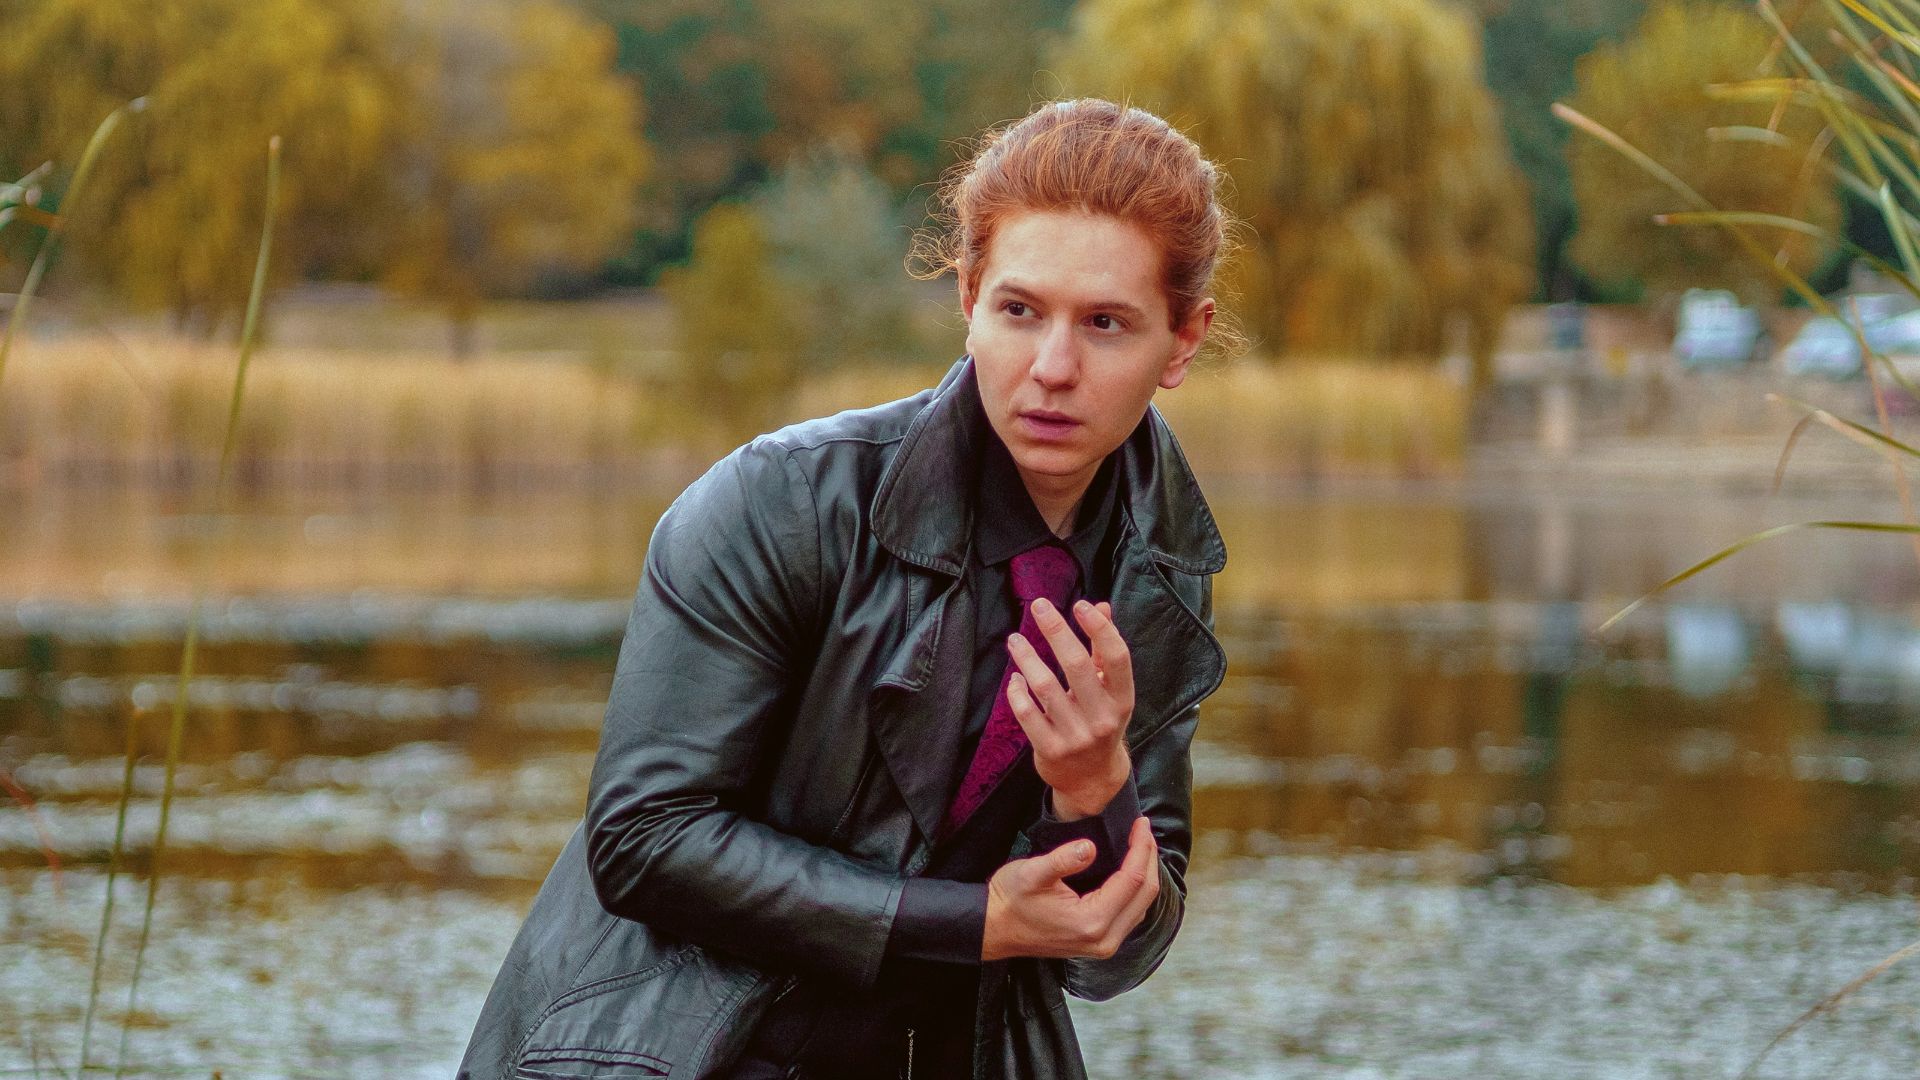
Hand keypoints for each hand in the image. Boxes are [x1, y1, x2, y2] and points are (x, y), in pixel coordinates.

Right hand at [981, 815, 1160, 961]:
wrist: (994, 929)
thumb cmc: (1009, 901)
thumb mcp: (1031, 873)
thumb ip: (1062, 860)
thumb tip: (1090, 847)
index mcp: (1091, 921)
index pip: (1132, 880)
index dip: (1141, 848)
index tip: (1141, 823)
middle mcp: (1104, 939)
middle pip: (1145, 895)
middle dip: (1149, 858)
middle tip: (1144, 829)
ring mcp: (1104, 945)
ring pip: (1142, 905)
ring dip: (1146, 873)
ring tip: (1142, 844)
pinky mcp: (1100, 943)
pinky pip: (1131, 913)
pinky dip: (1137, 889)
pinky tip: (1131, 869)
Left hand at [1007, 598, 1132, 819]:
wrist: (1091, 779)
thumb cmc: (1100, 723)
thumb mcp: (1110, 691)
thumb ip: (1103, 650)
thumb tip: (1102, 606)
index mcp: (1122, 700)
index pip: (1116, 658)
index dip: (1099, 629)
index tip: (1080, 605)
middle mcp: (1102, 718)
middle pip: (1077, 665)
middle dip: (1056, 631)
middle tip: (1039, 606)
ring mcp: (1075, 736)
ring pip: (1045, 686)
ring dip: (1027, 657)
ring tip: (1015, 639)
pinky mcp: (1050, 749)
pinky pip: (1027, 713)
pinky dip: (1017, 691)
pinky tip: (1014, 678)